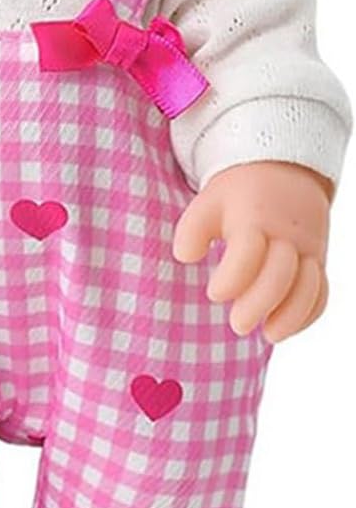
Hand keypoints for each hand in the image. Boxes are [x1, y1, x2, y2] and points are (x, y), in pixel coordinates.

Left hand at [172, 160, 330, 342]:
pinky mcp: (317, 261)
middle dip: (260, 304)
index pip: (249, 251)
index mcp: (254, 219)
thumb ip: (192, 229)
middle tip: (237, 325)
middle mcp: (286, 235)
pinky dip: (307, 314)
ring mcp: (306, 249)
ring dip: (290, 316)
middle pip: (281, 273)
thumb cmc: (239, 196)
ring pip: (309, 286)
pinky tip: (284, 327)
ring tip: (268, 334)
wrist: (284, 172)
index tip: (214, 293)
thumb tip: (185, 257)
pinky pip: (321, 292)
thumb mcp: (209, 202)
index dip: (232, 278)